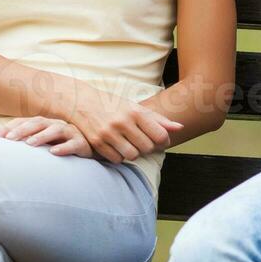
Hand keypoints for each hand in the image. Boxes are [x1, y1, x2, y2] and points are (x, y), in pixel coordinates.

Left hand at [0, 116, 93, 157]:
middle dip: (23, 130)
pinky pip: (73, 144)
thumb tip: (2, 148)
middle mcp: (56, 124)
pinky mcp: (82, 143)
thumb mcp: (44, 144)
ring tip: (30, 144)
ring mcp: (70, 132)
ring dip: (42, 136)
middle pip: (38, 122)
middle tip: (10, 139)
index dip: (10, 127)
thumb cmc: (63, 146)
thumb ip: (27, 143)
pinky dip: (63, 147)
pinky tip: (53, 152)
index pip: (24, 121)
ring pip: (55, 130)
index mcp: (45, 123)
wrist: (92, 150)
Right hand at [65, 85, 183, 163]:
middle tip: (143, 141)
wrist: (81, 102)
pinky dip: (119, 156)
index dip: (163, 141)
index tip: (160, 140)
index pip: (160, 135)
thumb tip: (179, 128)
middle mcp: (122, 122)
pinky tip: (116, 146)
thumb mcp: (135, 107)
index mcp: (135, 111)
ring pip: (132, 155)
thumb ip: (158, 119)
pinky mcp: (97, 142)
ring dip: (133, 153)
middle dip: (148, 147)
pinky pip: (116, 159)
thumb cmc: (112, 104)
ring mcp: (108, 133)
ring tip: (129, 143)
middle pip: (147, 148)